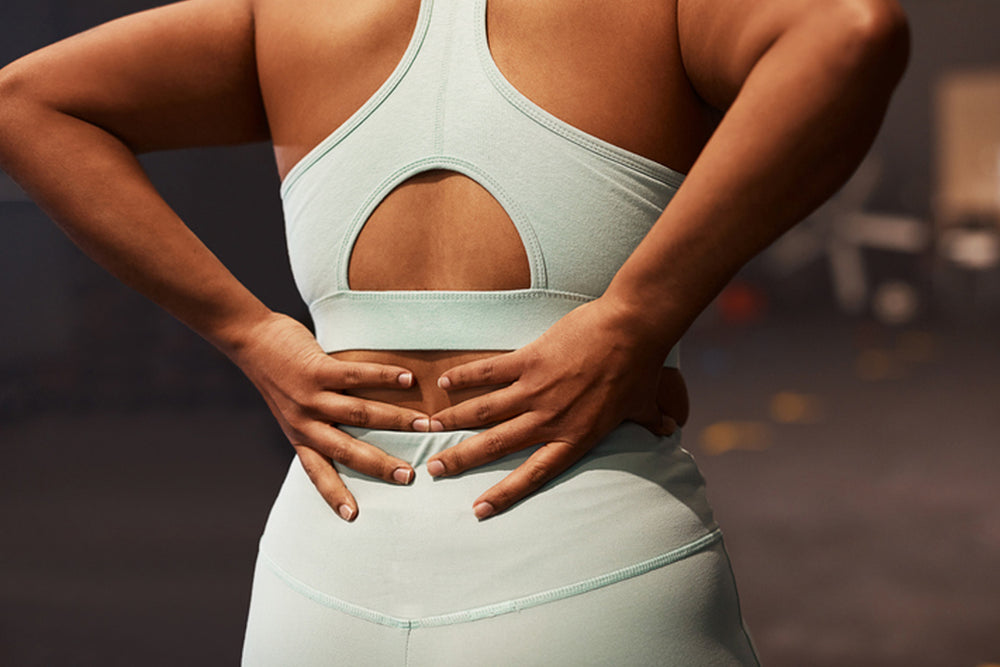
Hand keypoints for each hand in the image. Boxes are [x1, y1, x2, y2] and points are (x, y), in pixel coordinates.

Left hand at [230, 313, 429, 520]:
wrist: (251, 340)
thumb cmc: (278, 375)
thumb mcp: (291, 410)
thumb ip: (317, 425)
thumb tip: (357, 436)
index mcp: (298, 436)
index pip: (317, 473)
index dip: (335, 495)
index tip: (354, 516)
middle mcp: (304, 422)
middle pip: (346, 451)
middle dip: (380, 465)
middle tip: (408, 476)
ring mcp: (309, 397)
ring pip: (358, 415)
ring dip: (394, 420)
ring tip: (423, 424)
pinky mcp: (316, 370)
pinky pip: (356, 376)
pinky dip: (385, 378)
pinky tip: (408, 380)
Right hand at [425, 298, 680, 518]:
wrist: (632, 328)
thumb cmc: (641, 367)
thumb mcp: (646, 405)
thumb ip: (651, 423)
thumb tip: (670, 432)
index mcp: (575, 437)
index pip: (533, 474)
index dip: (504, 494)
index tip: (478, 509)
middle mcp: (550, 419)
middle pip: (496, 446)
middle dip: (461, 460)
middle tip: (433, 470)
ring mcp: (536, 389)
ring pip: (485, 411)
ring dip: (454, 421)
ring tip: (430, 429)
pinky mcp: (529, 359)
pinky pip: (489, 372)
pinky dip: (466, 378)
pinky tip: (445, 385)